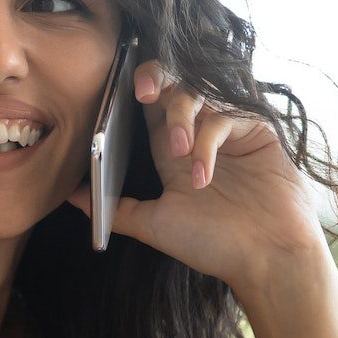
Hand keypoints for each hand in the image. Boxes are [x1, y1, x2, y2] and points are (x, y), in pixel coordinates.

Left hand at [64, 58, 329, 296]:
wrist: (268, 259)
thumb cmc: (215, 244)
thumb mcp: (156, 225)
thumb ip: (115, 208)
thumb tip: (69, 196)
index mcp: (171, 149)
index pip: (147, 104)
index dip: (130, 90)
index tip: (112, 90)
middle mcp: (198, 132)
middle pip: (172, 83)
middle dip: (154, 78)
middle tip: (142, 92)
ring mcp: (228, 129)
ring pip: (198, 91)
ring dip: (181, 115)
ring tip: (178, 150)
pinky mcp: (255, 129)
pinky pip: (225, 115)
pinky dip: (208, 142)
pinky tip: (203, 176)